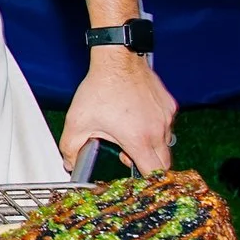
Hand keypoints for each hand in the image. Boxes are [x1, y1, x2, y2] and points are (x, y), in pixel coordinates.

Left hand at [59, 49, 177, 174]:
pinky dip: (154, 127)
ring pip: (165, 143)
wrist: (117, 59)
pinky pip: (166, 125)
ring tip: (128, 133)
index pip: (154, 173)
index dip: (145, 181)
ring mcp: (166, 117)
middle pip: (163, 163)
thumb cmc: (100, 88)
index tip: (135, 179)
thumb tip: (70, 163)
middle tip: (126, 153)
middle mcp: (158, 130)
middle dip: (146, 164)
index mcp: (139, 139)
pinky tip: (136, 118)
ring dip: (150, 145)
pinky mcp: (169, 105)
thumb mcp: (77, 122)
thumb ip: (70, 148)